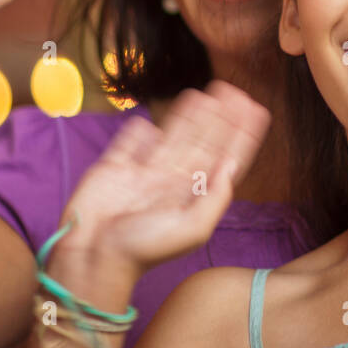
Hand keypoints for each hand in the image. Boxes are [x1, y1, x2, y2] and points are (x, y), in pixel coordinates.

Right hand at [56, 82, 270, 275]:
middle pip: (202, 140)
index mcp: (193, 193)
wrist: (92, 256)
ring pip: (172, 135)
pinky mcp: (114, 168)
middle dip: (219, 116)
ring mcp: (143, 172)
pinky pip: (131, 142)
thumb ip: (216, 197)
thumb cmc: (144, 250)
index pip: (223, 156)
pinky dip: (139, 131)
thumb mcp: (192, 229)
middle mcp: (172, 180)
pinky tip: (148, 120)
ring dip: (189, 115)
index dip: (240, 134)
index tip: (254, 109)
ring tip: (205, 93)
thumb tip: (231, 164)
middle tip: (232, 90)